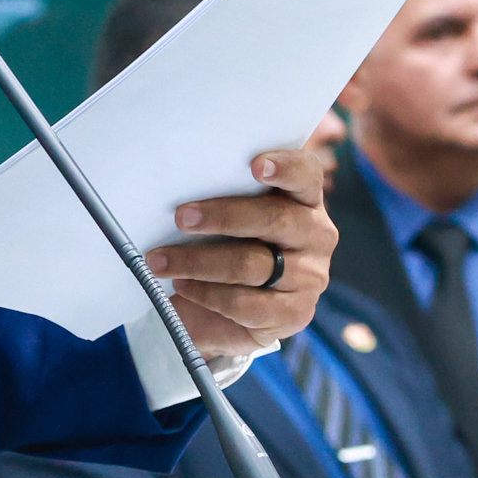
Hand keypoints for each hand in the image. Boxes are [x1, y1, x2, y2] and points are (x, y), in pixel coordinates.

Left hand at [142, 148, 335, 359]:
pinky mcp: (295, 313)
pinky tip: (183, 285)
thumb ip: (223, 193)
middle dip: (222, 217)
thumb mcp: (233, 216)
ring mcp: (310, 276)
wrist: (239, 312)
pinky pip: (246, 303)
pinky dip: (207, 294)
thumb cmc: (232, 244)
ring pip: (251, 264)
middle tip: (181, 217)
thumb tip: (172, 181)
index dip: (285, 167)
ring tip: (161, 261)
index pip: (306, 174)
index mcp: (305, 199)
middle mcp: (316, 234)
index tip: (256, 164)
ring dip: (198, 261)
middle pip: (274, 219)